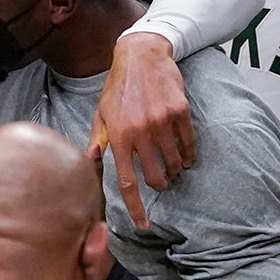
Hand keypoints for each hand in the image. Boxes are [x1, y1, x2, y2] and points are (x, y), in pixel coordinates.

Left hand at [90, 32, 190, 229]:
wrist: (142, 55)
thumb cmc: (118, 87)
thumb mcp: (102, 113)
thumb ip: (98, 140)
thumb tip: (90, 163)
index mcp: (117, 136)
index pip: (127, 182)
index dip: (136, 207)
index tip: (143, 224)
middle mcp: (139, 131)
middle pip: (154, 177)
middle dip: (160, 184)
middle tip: (161, 181)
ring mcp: (161, 122)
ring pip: (174, 162)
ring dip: (176, 170)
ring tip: (174, 166)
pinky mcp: (180, 112)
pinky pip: (189, 144)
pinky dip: (189, 154)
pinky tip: (187, 155)